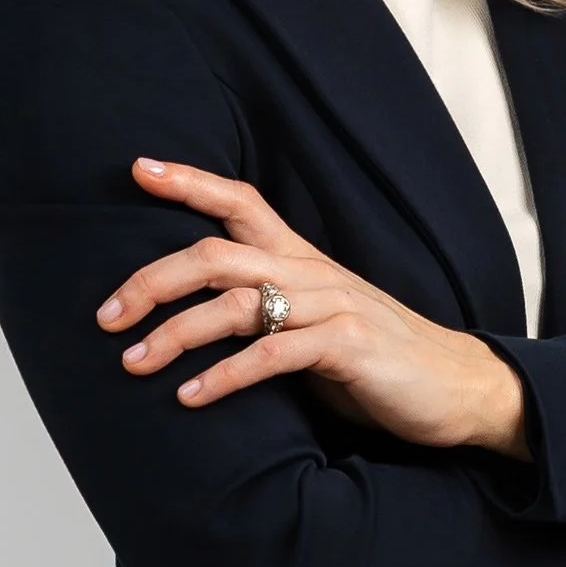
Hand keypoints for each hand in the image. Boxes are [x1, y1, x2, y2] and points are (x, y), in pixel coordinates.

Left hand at [94, 160, 530, 459]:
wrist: (460, 389)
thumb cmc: (380, 363)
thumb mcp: (317, 326)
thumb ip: (268, 316)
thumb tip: (198, 327)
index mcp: (302, 260)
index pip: (241, 203)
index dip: (190, 182)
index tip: (140, 168)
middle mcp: (312, 272)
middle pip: (215, 255)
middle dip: (151, 280)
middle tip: (106, 316)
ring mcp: (331, 305)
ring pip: (235, 304)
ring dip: (176, 334)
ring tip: (134, 363)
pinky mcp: (349, 345)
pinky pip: (273, 354)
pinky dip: (225, 376)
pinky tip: (191, 398)